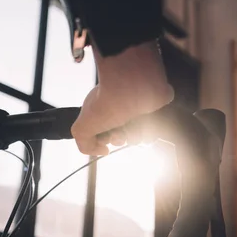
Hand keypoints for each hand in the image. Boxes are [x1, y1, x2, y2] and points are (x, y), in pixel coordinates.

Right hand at [71, 41, 173, 155]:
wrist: (134, 86)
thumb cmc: (108, 102)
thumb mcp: (82, 128)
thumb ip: (84, 145)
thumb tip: (102, 150)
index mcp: (101, 112)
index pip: (102, 135)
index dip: (103, 141)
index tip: (104, 140)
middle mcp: (118, 111)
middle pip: (120, 137)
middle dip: (119, 139)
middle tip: (119, 133)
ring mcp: (136, 112)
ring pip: (138, 137)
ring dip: (135, 136)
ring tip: (133, 126)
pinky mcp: (154, 112)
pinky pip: (153, 131)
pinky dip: (149, 132)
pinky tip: (144, 123)